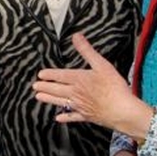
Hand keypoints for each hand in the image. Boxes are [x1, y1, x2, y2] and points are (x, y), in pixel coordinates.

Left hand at [33, 33, 153, 138]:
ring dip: (49, 100)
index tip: (40, 75)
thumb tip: (76, 37)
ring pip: (60, 102)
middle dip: (45, 87)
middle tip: (35, 87)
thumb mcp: (101, 64)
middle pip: (57, 89)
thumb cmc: (113, 88)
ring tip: (39, 98)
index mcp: (79, 79)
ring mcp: (80, 106)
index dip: (49, 75)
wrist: (121, 110)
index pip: (60, 76)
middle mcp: (76, 93)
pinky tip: (58, 118)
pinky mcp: (86, 116)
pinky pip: (72, 117)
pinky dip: (65, 117)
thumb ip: (87, 51)